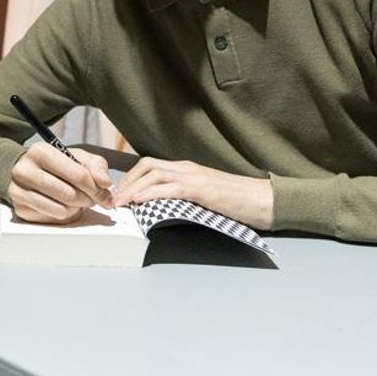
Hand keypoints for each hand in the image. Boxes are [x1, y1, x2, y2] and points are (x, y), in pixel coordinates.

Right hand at [7, 144, 114, 222]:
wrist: (26, 170)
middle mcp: (24, 171)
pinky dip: (63, 215)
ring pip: (62, 211)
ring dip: (75, 209)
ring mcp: (18, 191)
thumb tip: (105, 183)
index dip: (96, 188)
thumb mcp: (77, 157)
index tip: (105, 194)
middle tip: (90, 198)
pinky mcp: (20, 209)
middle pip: (70, 195)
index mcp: (40, 152)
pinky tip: (61, 205)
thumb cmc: (55, 164)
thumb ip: (96, 166)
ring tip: (75, 200)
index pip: (78, 175)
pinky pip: (52, 220)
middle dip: (87, 200)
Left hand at [111, 157, 273, 228]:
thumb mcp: (203, 198)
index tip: (118, 193)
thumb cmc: (236, 202)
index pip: (150, 166)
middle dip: (126, 181)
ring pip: (155, 174)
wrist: (263, 200)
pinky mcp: (203, 189)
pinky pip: (172, 187)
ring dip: (133, 188)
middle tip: (112, 199)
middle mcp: (187, 168)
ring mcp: (195, 176)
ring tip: (120, 202)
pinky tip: (139, 201)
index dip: (130, 178)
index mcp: (186, 169)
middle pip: (147, 166)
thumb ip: (182, 198)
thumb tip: (159, 209)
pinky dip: (152, 193)